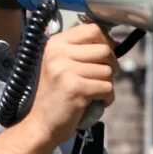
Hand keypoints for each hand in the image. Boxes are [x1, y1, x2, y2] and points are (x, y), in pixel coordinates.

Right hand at [25, 24, 117, 145]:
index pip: (93, 29)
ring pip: (107, 71)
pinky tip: (94, 102)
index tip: (104, 57)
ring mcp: (65, 70)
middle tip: (101, 78)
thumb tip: (112, 42)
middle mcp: (58, 53)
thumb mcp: (61, 64)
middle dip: (110, 65)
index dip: (105, 42)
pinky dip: (106, 98)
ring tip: (93, 92)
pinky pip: (107, 88)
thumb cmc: (56, 95)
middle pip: (104, 50)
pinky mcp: (75, 88)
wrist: (41, 123)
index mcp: (56, 44)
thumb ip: (81, 50)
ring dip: (107, 84)